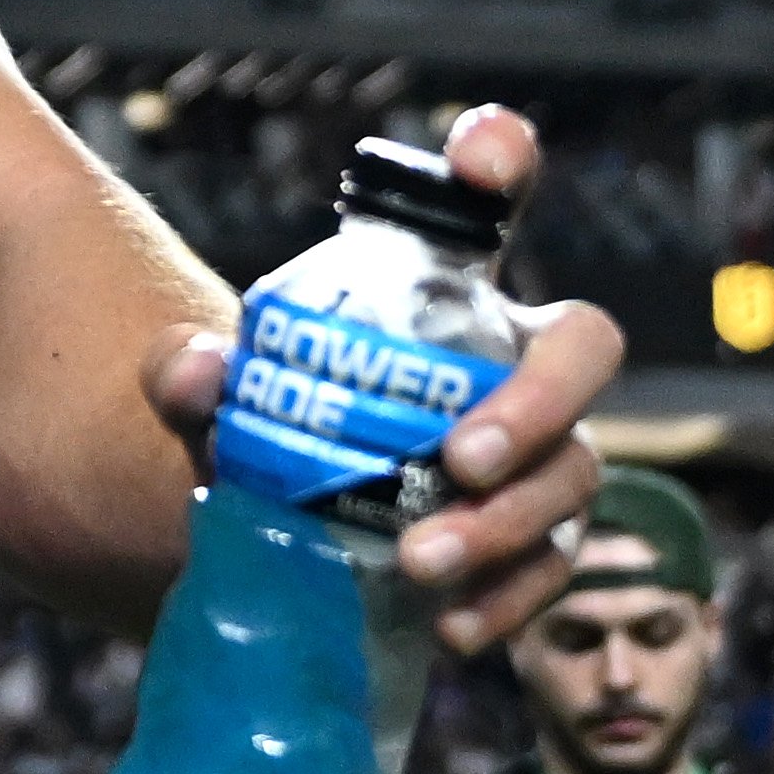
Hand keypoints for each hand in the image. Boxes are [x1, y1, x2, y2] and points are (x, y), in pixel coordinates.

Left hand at [139, 104, 614, 655]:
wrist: (282, 532)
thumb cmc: (268, 424)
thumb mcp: (212, 394)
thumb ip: (190, 372)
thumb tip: (197, 375)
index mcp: (440, 290)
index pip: (484, 203)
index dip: (499, 161)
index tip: (486, 150)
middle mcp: (513, 360)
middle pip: (583, 346)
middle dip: (542, 399)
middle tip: (458, 458)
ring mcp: (539, 454)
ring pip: (573, 473)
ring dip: (508, 522)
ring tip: (421, 560)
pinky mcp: (533, 544)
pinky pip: (554, 568)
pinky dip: (508, 599)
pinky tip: (451, 623)